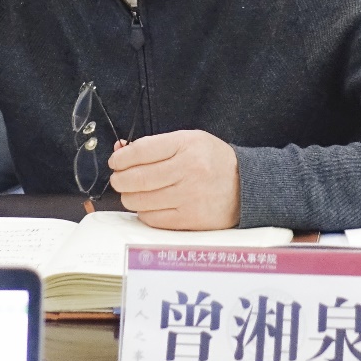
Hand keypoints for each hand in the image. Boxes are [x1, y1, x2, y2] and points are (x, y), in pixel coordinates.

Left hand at [108, 129, 240, 229]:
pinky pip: (151, 218)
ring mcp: (188, 197)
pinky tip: (149, 204)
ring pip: (140, 200)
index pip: (141, 151)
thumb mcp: (189, 141)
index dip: (121, 157)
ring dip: (129, 196)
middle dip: (120, 179)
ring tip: (134, 191)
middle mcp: (188, 171)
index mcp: (187, 146)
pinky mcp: (189, 220)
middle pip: (136, 178)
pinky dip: (144, 212)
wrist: (245, 186)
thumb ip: (156, 145)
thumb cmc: (213, 161)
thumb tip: (121, 151)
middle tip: (119, 178)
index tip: (115, 161)